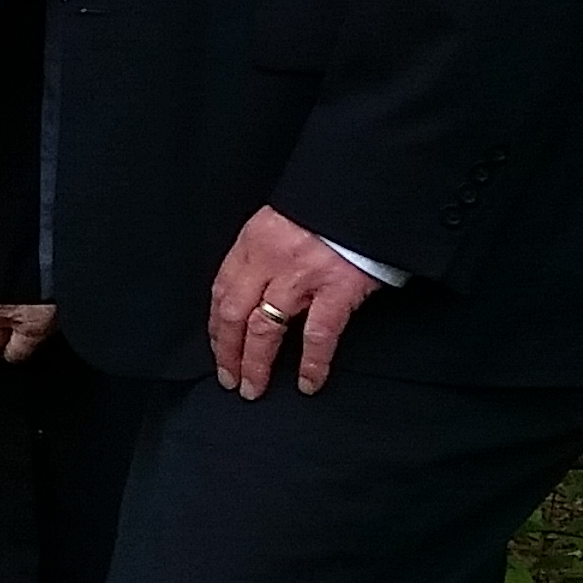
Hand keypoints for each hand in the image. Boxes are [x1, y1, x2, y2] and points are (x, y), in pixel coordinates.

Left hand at [206, 204, 384, 397]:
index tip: (217, 347)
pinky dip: (312, 363)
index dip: (215, 325)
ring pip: (266, 328)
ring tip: (253, 387)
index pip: (221, 290)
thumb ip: (264, 253)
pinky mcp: (338, 290)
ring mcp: (303, 277)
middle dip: (228, 351)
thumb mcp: (281, 222)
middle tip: (229, 379)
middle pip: (234, 315)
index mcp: (253, 242)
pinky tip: (307, 383)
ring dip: (255, 363)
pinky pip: (318, 335)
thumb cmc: (326, 210)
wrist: (366, 194)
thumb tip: (253, 290)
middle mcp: (271, 261)